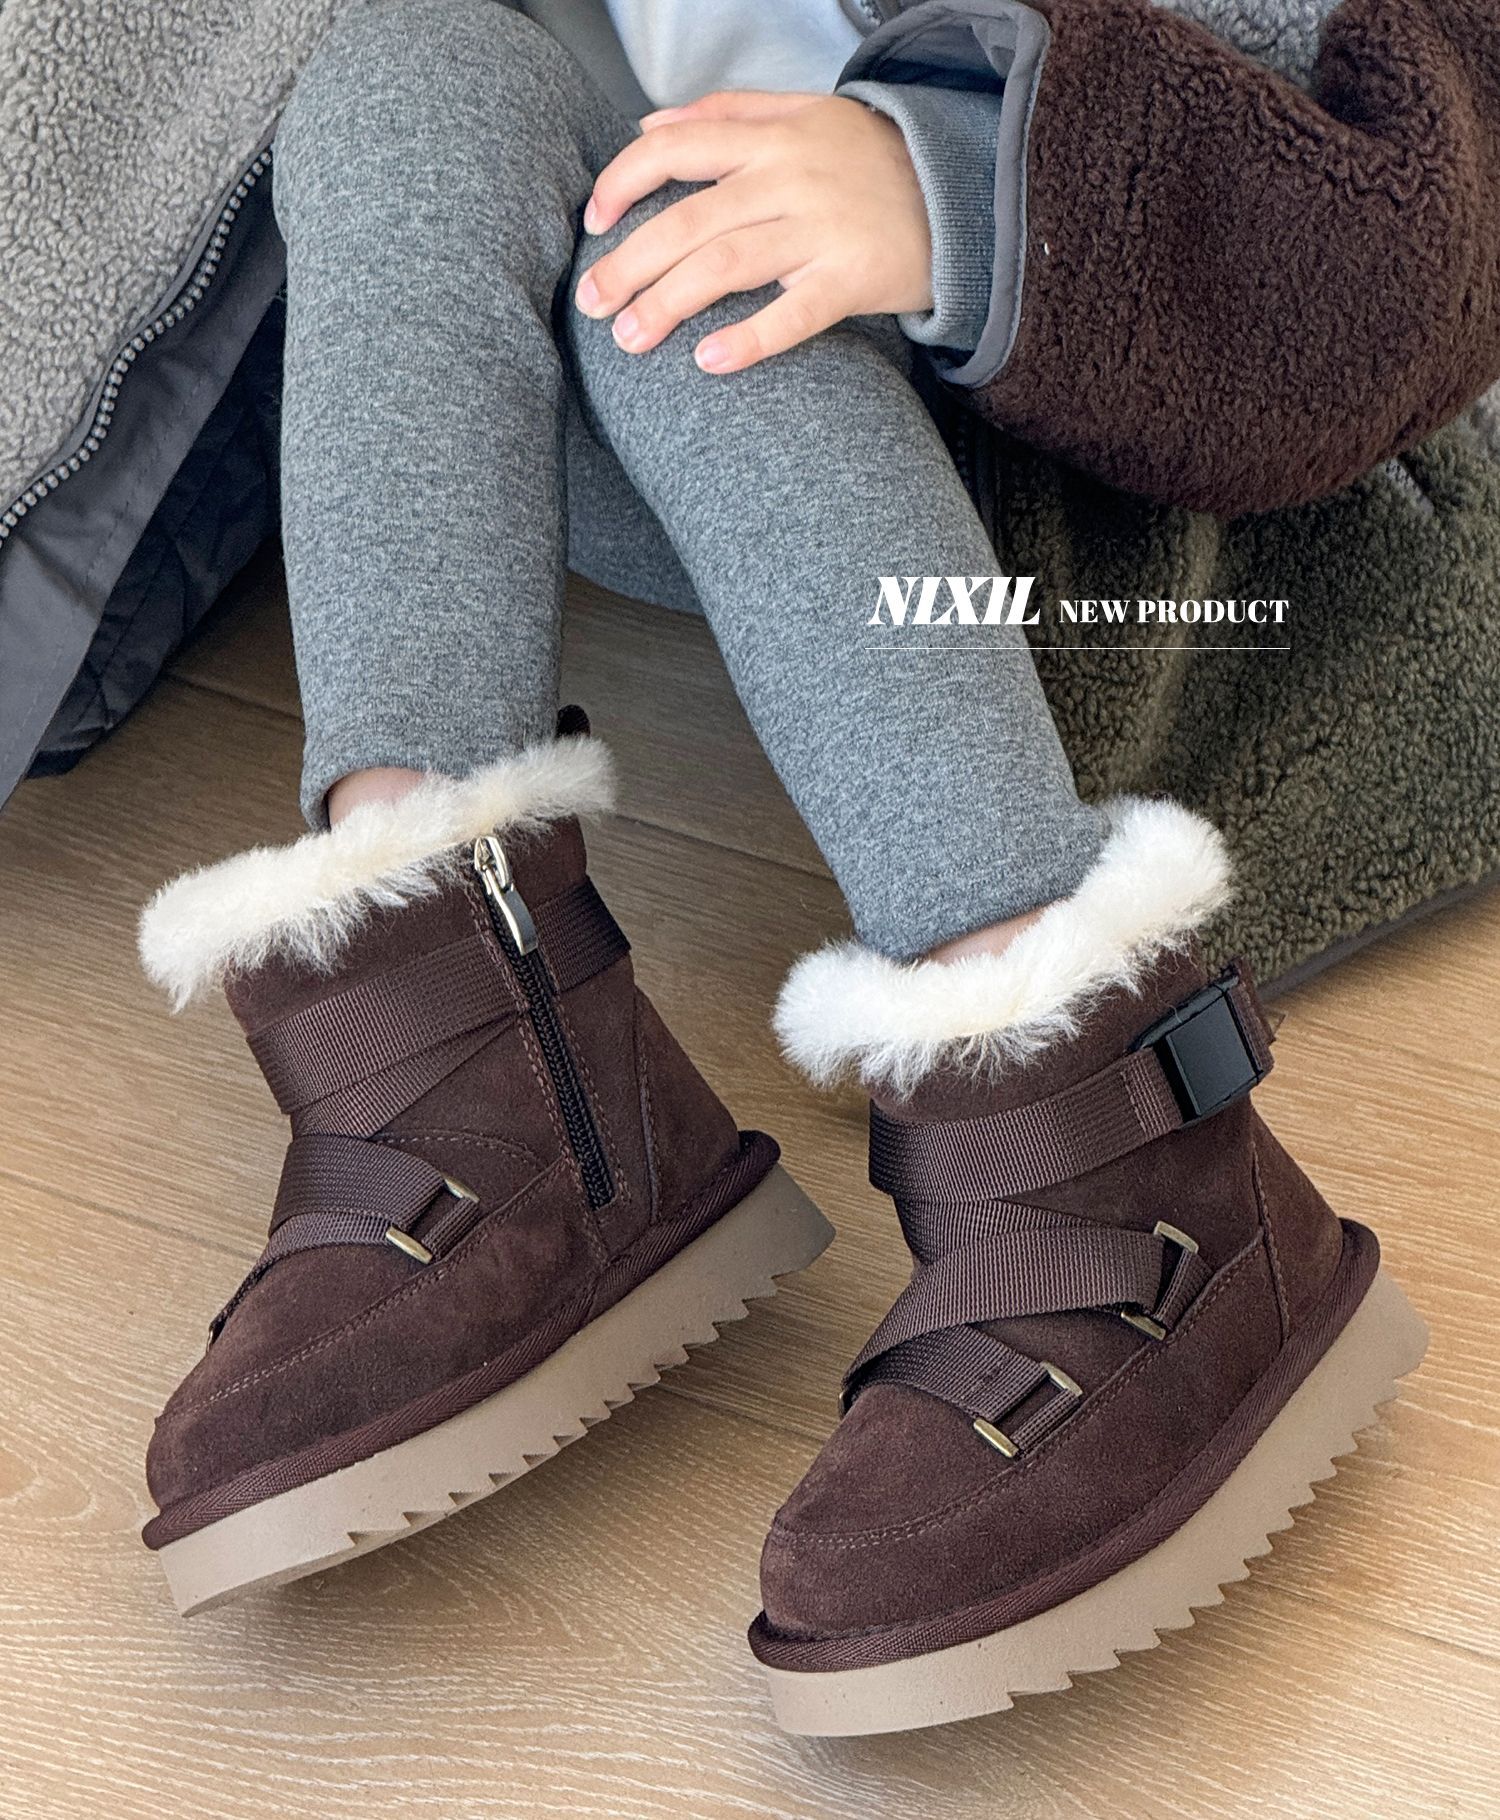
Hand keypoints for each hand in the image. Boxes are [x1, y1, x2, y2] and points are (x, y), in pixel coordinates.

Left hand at [574, 91, 933, 372]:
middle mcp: (789, 179)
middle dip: (630, 264)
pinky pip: (795, 313)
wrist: (962, 194)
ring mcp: (821, 230)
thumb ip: (726, 114)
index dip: (624, 184)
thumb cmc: (871, 162)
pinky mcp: (852, 279)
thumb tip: (650, 125)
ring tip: (630, 339)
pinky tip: (709, 362)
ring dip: (668, 304)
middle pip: (689, 221)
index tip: (594, 223)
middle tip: (592, 304)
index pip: (676, 150)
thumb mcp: (803, 114)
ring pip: (726, 265)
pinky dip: (750, 339)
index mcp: (770, 137)